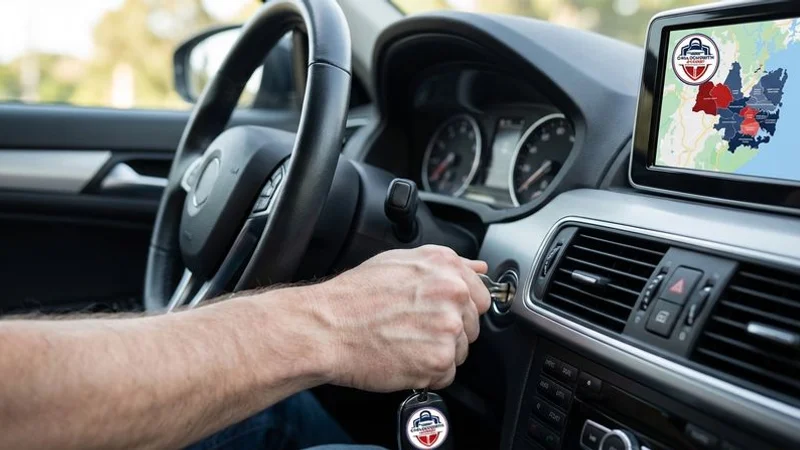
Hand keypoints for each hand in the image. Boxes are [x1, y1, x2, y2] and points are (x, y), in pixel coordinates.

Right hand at [308, 245, 490, 391]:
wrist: (326, 328)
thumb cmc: (354, 297)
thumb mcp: (399, 261)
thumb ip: (446, 264)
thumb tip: (478, 269)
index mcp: (445, 267)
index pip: (480, 295)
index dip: (460, 308)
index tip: (440, 314)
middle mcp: (452, 294)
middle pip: (471, 326)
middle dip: (448, 332)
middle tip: (412, 330)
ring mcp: (448, 328)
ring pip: (460, 352)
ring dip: (437, 353)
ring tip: (404, 343)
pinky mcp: (438, 360)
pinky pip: (445, 375)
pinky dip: (426, 374)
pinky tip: (402, 358)